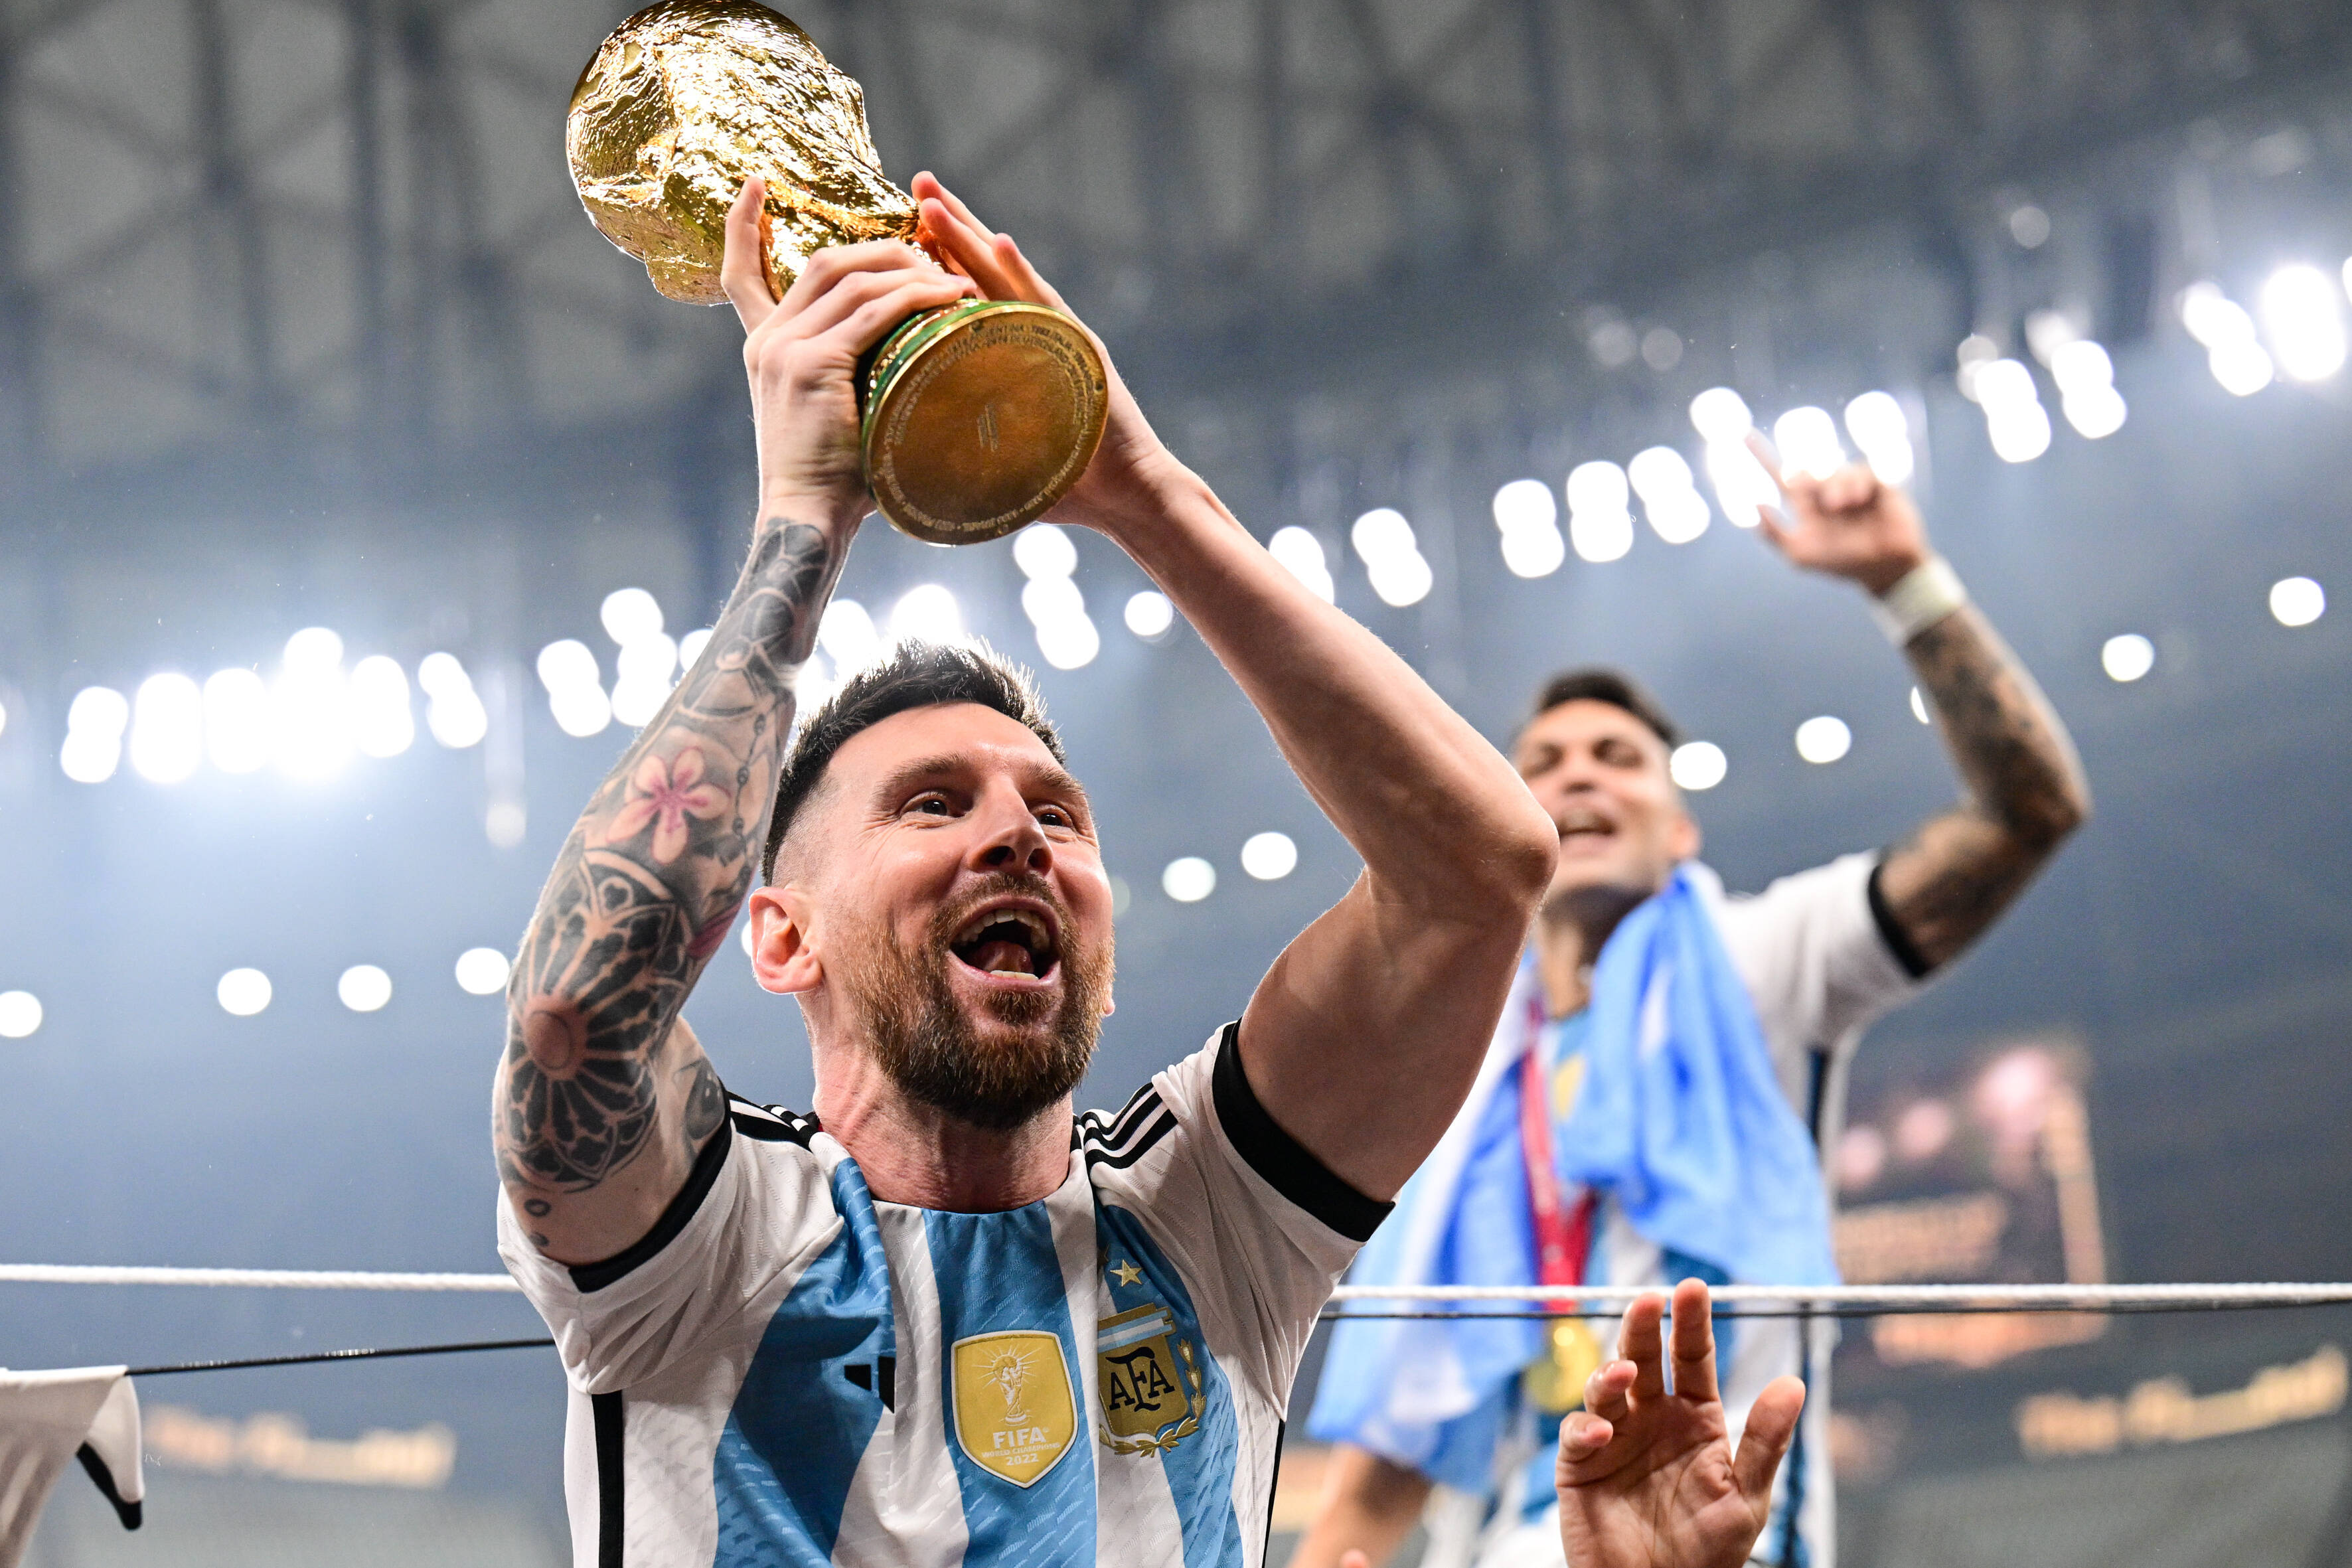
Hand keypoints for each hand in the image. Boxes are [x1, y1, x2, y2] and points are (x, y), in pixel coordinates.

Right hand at [719, 178, 976, 519]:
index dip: (743, 225)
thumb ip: (852, 368)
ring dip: (912, 272)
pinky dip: (919, 299)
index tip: (754, 182)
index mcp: (763, 347)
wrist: (808, 521)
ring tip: (958, 282)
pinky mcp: (811, 364)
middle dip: (886, 250)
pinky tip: (953, 302)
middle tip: (936, 258)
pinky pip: (875, 312)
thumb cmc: (837, 481)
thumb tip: (906, 342)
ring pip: (855, 277)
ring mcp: (784, 349)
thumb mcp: (836, 410)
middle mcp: (766, 340)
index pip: (740, 272)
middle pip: (826, 261)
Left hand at [908, 171, 1188, 537]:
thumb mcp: (995, 459)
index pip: (964, 294)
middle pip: (982, 269)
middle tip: (916, 183)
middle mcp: (1032, 332)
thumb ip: (959, 441)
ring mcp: (1057, 335)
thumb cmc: (1063, 485)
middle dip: (948, 227)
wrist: (1127, 496)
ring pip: (1006, 277)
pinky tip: (1000, 242)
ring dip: (971, 236)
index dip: (933, 259)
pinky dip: (1021, 274)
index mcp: (1008, 350)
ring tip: (934, 201)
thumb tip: (902, 454)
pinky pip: (1043, 306)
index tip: (895, 226)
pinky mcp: (1079, 348)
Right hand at [1555, 1280, 1804, 1567]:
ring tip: (1624, 1372)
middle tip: (1649, 1300)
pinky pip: (1576, 1435)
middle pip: (1643, 1357)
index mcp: (1694, 1418)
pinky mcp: (1579, 1466)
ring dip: (1610, 1373)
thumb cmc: (1709, 1553)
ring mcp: (1613, 1438)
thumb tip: (1793, 1383)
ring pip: (1604, 1387)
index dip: (1692, 1322)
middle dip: (1643, 1327)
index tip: (1693, 1287)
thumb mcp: (1746, 1497)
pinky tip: (1600, 1434)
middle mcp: (1651, 1418)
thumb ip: (1764, 1441)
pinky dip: (1583, 1429)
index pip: (1692, 1358)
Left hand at [1747, 432, 1928, 596]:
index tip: (1743, 434)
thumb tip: (1755, 504)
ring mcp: (1851, 486)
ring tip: (1841, 508)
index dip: (1762, 456)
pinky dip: (1857, 484)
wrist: (1883, 568)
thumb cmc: (1840, 564)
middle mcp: (1825, 493)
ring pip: (1834, 470)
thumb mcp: (1800, 555)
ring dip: (1834, 488)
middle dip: (1805, 479)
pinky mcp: (1876, 483)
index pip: (1780, 477)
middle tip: (1815, 499)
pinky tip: (1860, 501)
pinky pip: (1861, 471)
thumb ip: (1773, 534)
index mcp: (1806, 507)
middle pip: (1806, 470)